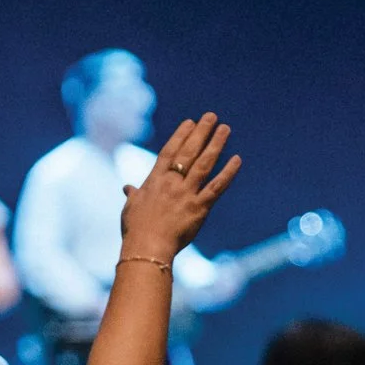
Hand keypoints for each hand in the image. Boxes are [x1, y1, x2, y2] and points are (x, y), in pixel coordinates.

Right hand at [121, 116, 239, 262]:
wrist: (146, 248)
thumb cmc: (135, 230)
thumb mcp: (130, 208)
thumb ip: (133, 195)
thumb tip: (127, 188)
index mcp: (154, 181)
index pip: (169, 152)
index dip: (180, 135)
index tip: (190, 122)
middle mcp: (171, 183)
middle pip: (188, 152)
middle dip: (200, 132)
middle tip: (211, 116)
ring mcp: (186, 194)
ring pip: (203, 164)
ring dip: (215, 144)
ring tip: (225, 129)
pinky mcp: (199, 208)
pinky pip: (216, 187)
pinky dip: (228, 173)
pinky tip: (237, 159)